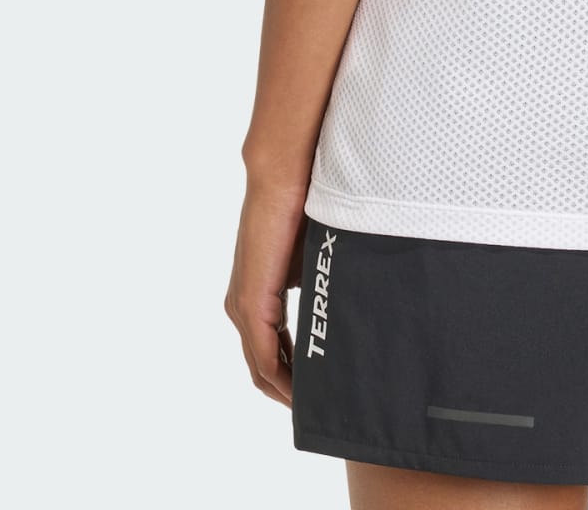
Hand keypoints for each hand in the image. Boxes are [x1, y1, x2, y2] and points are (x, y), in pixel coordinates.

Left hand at [225, 178, 306, 405]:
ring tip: (317, 407)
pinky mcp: (251, 303)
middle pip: (263, 368)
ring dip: (286, 391)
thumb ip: (322, 284)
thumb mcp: (315, 257)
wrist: (284, 176)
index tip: (319, 392)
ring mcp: (243, 307)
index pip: (271, 350)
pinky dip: (282, 379)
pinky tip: (303, 392)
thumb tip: (346, 303)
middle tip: (322, 410)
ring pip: (261, 369)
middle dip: (290, 392)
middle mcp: (242, 307)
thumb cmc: (302, 206)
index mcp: (257, 296)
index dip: (292, 376)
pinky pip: (263, 357)